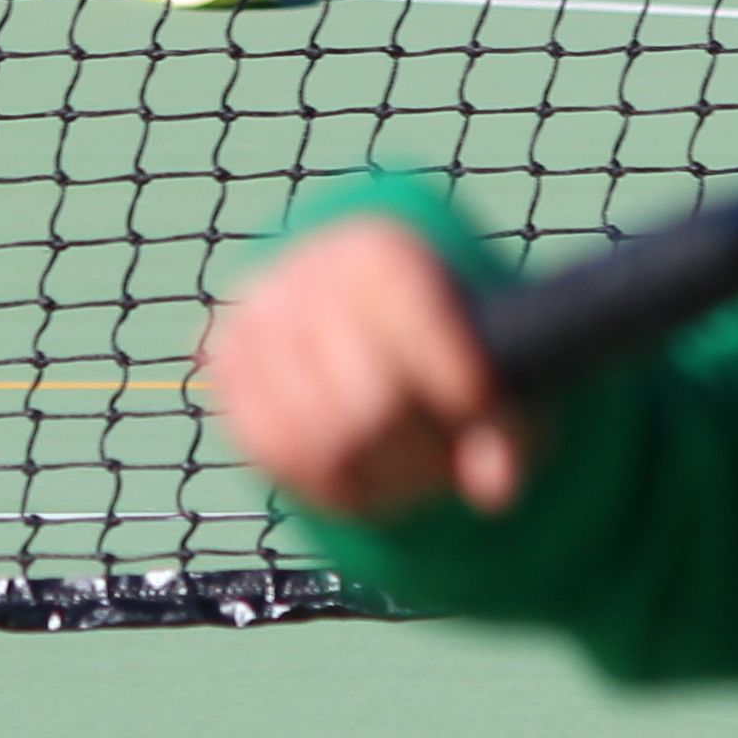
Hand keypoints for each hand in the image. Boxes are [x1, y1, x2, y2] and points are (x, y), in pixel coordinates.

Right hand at [200, 217, 538, 521]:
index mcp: (379, 249)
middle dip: (419, 449)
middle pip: (372, 405)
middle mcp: (306, 272)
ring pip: (321, 441)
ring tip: (400, 457)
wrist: (365, 320)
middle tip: (439, 447)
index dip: (460, 388)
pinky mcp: (226, 364)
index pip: (420, 327)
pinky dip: (323, 479)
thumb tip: (492, 487)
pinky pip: (272, 451)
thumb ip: (511, 434)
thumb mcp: (498, 380)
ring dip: (374, 473)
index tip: (476, 408)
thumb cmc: (446, 353)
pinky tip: (356, 465)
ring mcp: (256, 318)